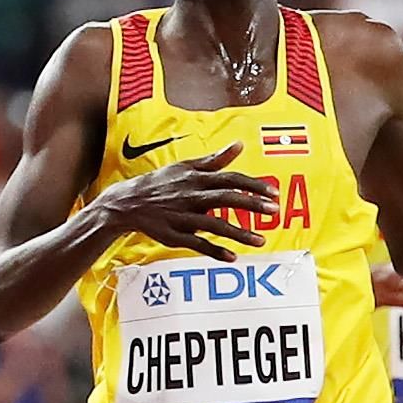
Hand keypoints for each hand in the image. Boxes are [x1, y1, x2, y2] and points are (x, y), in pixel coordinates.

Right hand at [98, 142, 279, 258]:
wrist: (127, 202)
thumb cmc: (161, 183)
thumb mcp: (186, 167)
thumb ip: (215, 160)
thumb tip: (239, 145)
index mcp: (196, 178)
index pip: (230, 179)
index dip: (253, 186)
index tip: (274, 193)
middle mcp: (191, 195)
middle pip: (226, 198)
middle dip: (252, 204)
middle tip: (274, 211)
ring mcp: (182, 216)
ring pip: (214, 225)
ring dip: (239, 233)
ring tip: (261, 241)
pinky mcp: (174, 235)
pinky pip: (197, 244)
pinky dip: (215, 251)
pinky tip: (232, 257)